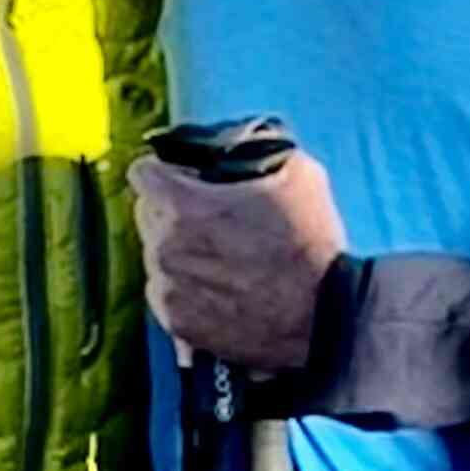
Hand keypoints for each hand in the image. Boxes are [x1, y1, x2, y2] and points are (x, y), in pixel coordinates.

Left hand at [131, 140, 347, 379]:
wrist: (326, 316)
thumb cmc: (312, 244)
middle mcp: (164, 247)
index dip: (164, 170)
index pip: (143, 173)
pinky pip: (166, 293)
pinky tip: (219, 288)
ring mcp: (167, 288)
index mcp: (183, 204)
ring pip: (156, 255)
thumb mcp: (297, 174)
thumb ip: (255, 151)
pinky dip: (185, 290)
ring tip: (221, 259)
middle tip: (209, 219)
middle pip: (147, 213)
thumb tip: (239, 147)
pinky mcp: (176, 323)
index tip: (180, 177)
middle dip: (171, 210)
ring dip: (178, 251)